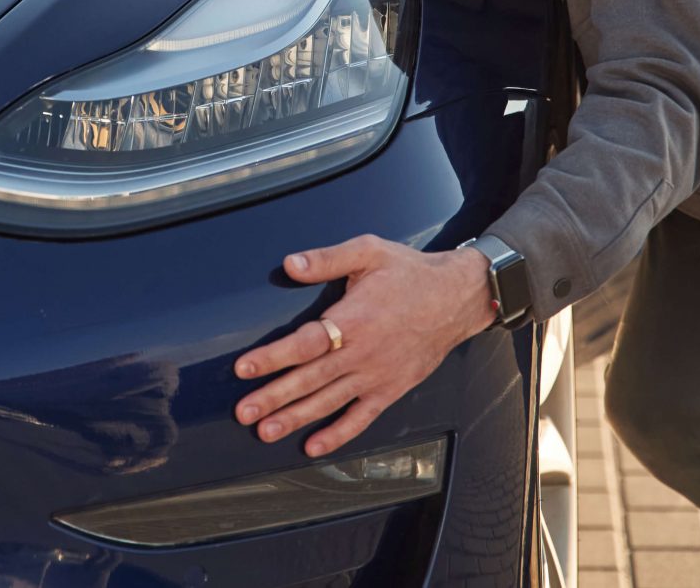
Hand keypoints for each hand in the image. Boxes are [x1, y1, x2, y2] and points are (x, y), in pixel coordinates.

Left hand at [233, 234, 496, 457]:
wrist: (457, 297)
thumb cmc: (409, 271)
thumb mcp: (369, 252)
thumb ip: (327, 259)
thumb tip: (290, 263)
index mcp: (353, 318)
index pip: (305, 343)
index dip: (273, 357)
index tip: (244, 368)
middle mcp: (362, 353)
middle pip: (311, 379)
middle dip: (274, 397)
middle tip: (243, 413)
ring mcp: (377, 376)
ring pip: (330, 402)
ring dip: (296, 419)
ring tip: (265, 432)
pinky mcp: (391, 389)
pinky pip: (362, 417)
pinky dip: (338, 434)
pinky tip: (313, 446)